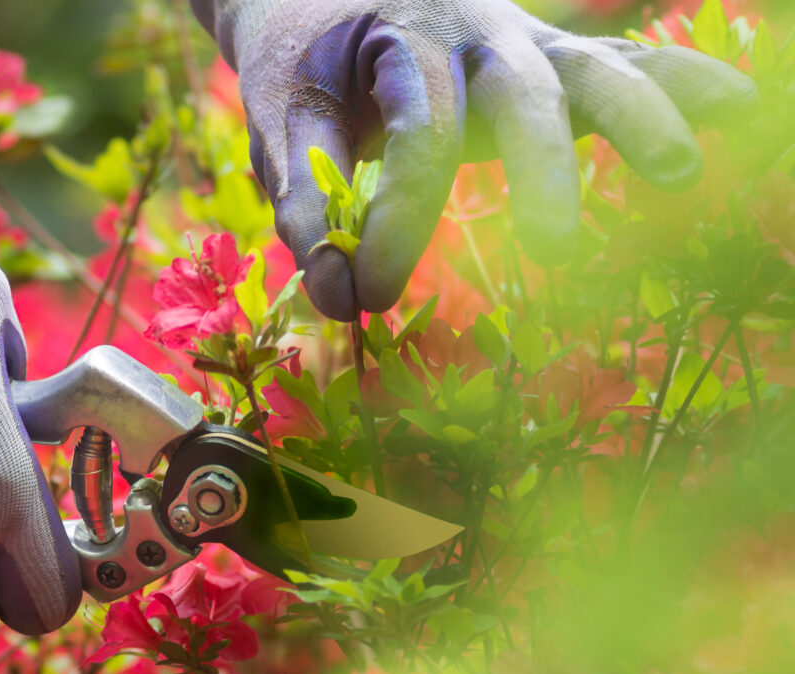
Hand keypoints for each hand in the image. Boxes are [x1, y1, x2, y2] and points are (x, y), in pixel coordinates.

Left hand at [192, 0, 757, 319]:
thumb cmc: (304, 58)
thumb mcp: (285, 115)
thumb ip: (305, 198)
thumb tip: (336, 292)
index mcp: (402, 39)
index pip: (416, 136)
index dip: (398, 222)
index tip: (370, 296)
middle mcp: (477, 30)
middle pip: (522, 95)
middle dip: (543, 171)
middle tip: (554, 248)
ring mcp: (525, 39)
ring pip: (592, 71)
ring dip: (640, 119)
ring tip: (679, 174)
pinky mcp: (551, 58)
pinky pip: (621, 65)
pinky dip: (679, 82)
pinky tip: (735, 109)